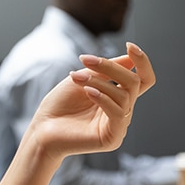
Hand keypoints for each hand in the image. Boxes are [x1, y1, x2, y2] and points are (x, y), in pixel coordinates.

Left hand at [27, 42, 154, 159]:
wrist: (41, 129)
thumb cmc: (59, 105)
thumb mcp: (83, 79)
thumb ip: (106, 69)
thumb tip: (130, 57)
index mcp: (118, 97)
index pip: (143, 79)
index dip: (142, 62)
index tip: (129, 45)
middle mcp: (122, 111)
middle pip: (133, 82)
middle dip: (111, 67)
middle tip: (85, 60)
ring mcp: (119, 125)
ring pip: (124, 95)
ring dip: (98, 82)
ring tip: (76, 78)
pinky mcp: (112, 138)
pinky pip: (117, 113)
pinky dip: (103, 98)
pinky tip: (87, 92)